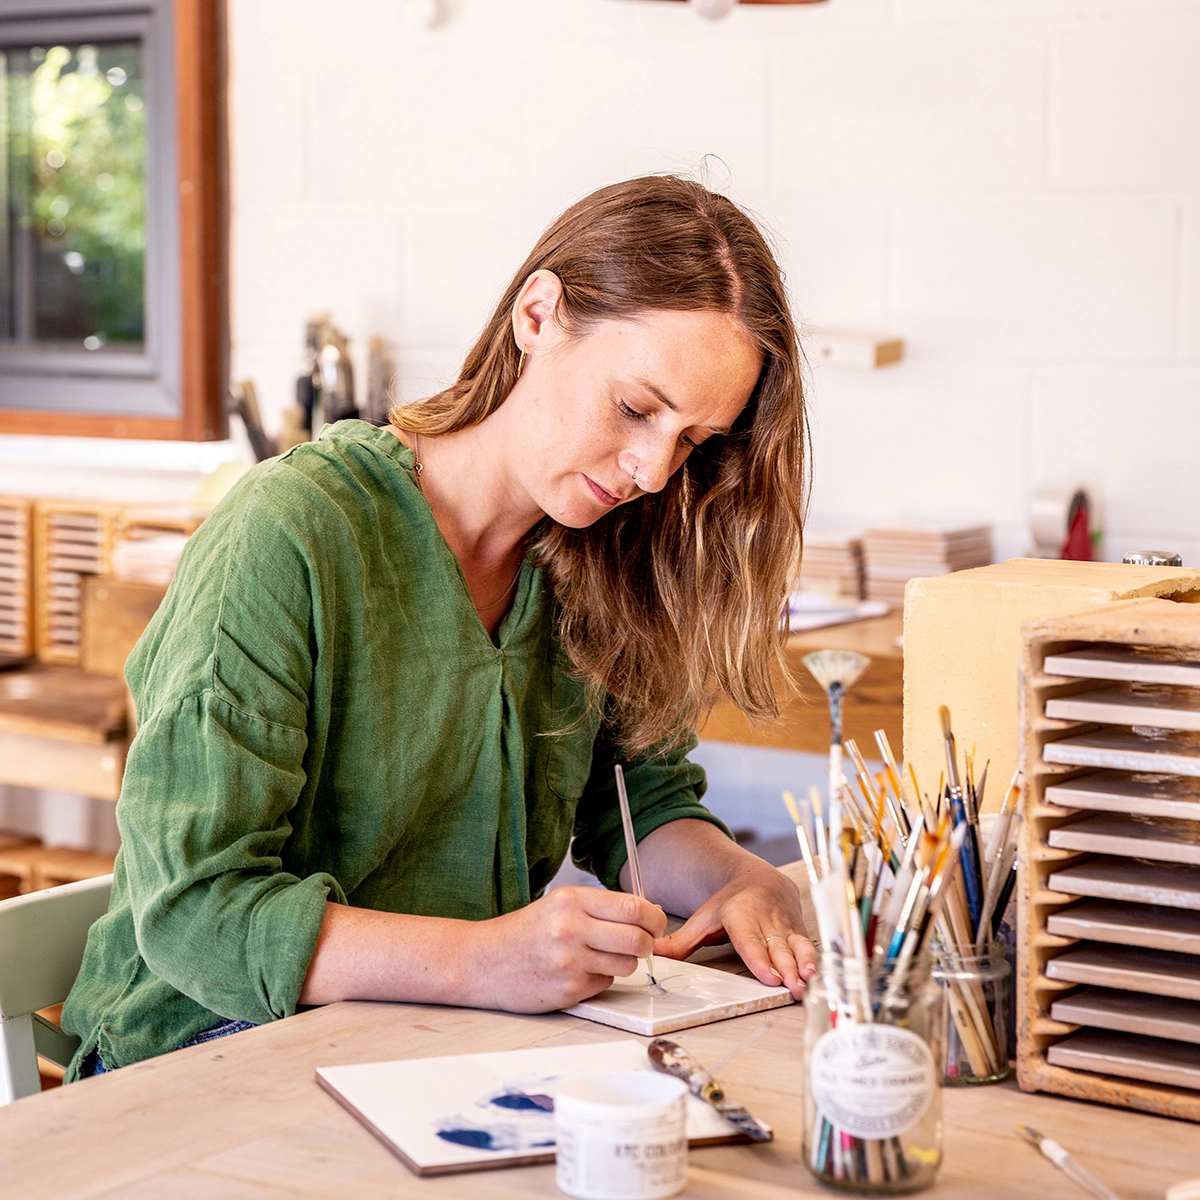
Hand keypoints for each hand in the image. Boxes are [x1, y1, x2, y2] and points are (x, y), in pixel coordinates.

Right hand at [465, 886, 666, 1012]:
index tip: (655, 922)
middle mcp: (570, 928)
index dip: (653, 917)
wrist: (483, 961)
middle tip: (642, 943)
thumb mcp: (560, 904)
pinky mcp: (568, 990)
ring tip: (603, 956)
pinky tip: (579, 971)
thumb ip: (601, 907)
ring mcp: (569, 962)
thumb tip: (649, 913)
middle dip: (648, 943)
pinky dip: (601, 979)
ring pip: (626, 964)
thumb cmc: (525, 932)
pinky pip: (606, 984)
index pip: (633, 906)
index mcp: (571, 900)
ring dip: (624, 962)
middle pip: (638, 938)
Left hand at [654, 859, 816, 999]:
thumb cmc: (729, 904)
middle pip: (776, 947)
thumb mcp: (703, 919)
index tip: (769, 977)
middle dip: (786, 969)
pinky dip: (814, 960)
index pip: (750, 939)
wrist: (759, 879)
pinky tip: (817, 976)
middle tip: (792, 989)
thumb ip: (680, 942)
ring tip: (807, 983)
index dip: (760, 958)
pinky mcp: (799, 929)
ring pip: (796, 946)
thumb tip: (652, 955)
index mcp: (740, 914)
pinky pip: (809, 946)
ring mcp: (785, 923)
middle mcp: (766, 918)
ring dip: (804, 966)